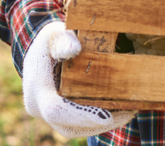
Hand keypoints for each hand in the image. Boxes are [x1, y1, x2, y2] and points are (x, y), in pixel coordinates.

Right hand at [22, 21, 135, 138]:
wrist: (41, 51)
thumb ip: (64, 39)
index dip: (80, 117)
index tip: (106, 117)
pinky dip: (97, 122)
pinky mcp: (58, 117)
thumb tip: (74, 49)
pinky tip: (119, 111)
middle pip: (68, 127)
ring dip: (101, 125)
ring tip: (128, 112)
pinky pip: (77, 127)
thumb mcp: (56, 33)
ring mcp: (46, 114)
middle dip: (98, 124)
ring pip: (73, 130)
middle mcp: (37, 105)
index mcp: (37, 86)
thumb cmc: (52, 39)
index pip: (55, 110)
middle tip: (128, 113)